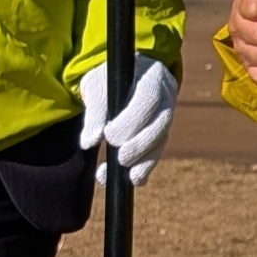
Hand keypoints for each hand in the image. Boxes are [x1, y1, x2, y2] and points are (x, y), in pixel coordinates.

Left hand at [76, 56, 177, 186]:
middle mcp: (166, 95)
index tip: (108, 136)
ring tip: (128, 175)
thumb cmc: (109, 79)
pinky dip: (145, 167)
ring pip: (162, 139)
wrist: (121, 78)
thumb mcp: (98, 85)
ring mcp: (166, 114)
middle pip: (162, 122)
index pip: (149, 97)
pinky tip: (132, 179)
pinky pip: (157, 151)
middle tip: (120, 157)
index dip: (132, 120)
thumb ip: (95, 111)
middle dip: (141, 143)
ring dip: (146, 159)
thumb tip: (90, 142)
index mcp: (152, 76)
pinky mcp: (161, 133)